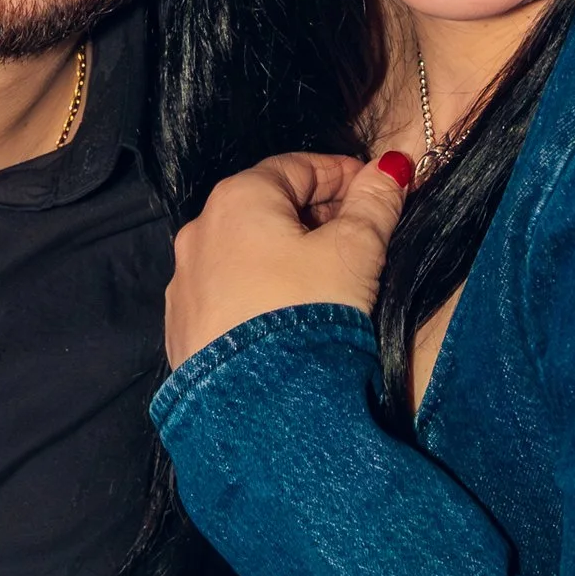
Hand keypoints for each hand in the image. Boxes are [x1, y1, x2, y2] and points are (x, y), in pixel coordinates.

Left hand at [164, 148, 411, 368]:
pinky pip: (228, 294)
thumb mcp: (356, 251)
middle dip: (315, 216)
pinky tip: (286, 317)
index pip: (296, 167)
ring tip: (326, 282)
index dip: (342, 175)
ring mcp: (184, 283)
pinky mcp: (183, 329)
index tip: (376, 191)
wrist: (264, 408)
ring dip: (285, 256)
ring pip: (244, 253)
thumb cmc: (311, 311)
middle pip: (267, 208)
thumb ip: (375, 203)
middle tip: (359, 237)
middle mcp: (198, 233)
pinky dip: (258, 292)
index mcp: (237, 199)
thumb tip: (392, 167)